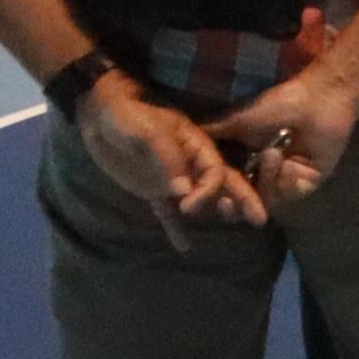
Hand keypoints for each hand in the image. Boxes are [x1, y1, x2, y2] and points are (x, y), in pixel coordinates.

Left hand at [72, 74, 266, 246]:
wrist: (98, 113)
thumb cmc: (128, 114)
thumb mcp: (148, 131)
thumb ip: (168, 159)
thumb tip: (183, 192)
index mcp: (195, 145)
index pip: (215, 171)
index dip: (209, 191)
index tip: (188, 206)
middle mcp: (190, 163)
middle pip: (223, 184)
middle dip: (243, 199)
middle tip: (260, 219)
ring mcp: (172, 178)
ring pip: (201, 199)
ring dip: (214, 213)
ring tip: (227, 227)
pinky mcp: (152, 189)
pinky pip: (167, 212)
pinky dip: (175, 229)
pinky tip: (184, 246)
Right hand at [210, 67, 358, 210]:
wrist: (316, 97)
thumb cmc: (277, 104)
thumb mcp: (235, 120)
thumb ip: (210, 134)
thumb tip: (175, 142)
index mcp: (246, 162)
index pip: (227, 186)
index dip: (215, 194)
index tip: (204, 198)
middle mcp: (265, 174)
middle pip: (246, 201)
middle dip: (236, 204)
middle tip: (228, 203)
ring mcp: (288, 179)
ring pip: (268, 199)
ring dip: (267, 179)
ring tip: (272, 153)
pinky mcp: (310, 180)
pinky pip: (293, 194)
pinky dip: (287, 181)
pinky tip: (289, 162)